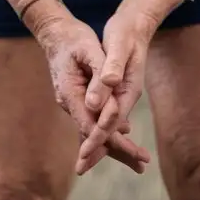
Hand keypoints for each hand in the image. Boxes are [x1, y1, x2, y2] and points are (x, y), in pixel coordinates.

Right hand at [39, 16, 149, 175]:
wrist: (57, 33)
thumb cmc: (75, 39)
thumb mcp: (89, 51)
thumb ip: (96, 77)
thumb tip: (97, 106)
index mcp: (71, 94)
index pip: (92, 125)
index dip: (111, 139)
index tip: (131, 152)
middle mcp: (70, 104)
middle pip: (94, 135)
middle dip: (118, 150)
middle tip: (143, 166)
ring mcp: (73, 104)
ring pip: (95, 130)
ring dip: (116, 145)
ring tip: (139, 161)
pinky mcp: (79, 100)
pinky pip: (94, 120)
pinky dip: (109, 130)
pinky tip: (124, 133)